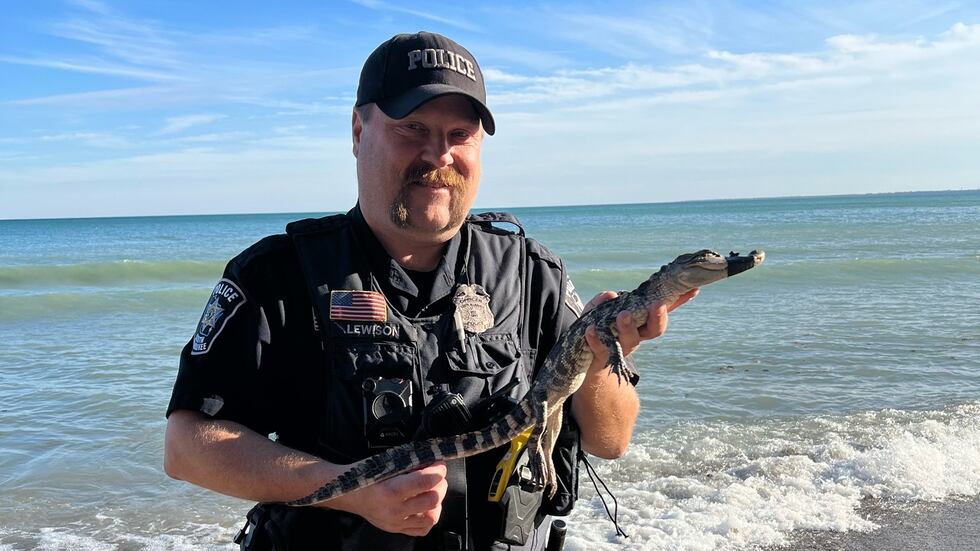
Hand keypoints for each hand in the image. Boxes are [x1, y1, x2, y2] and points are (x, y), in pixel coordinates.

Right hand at [322, 461, 447, 536]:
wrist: (346, 493)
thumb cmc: (363, 475)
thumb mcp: (385, 463)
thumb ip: (409, 463)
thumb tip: (431, 461)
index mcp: (391, 490)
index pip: (426, 481)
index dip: (438, 470)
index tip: (439, 463)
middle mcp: (394, 509)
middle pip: (433, 499)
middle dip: (440, 484)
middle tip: (437, 475)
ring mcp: (396, 522)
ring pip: (431, 517)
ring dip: (436, 502)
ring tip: (432, 490)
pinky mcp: (396, 529)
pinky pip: (422, 529)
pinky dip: (429, 517)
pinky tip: (425, 507)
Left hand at [583, 288, 698, 360]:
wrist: (585, 363)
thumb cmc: (597, 330)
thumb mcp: (599, 311)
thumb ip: (603, 301)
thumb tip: (611, 295)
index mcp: (641, 323)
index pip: (662, 311)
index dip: (679, 301)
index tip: (693, 289)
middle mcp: (636, 336)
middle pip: (655, 330)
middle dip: (658, 317)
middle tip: (657, 304)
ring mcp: (621, 348)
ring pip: (630, 339)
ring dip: (628, 326)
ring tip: (623, 315)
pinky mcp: (603, 357)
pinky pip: (601, 348)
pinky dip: (596, 339)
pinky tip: (591, 329)